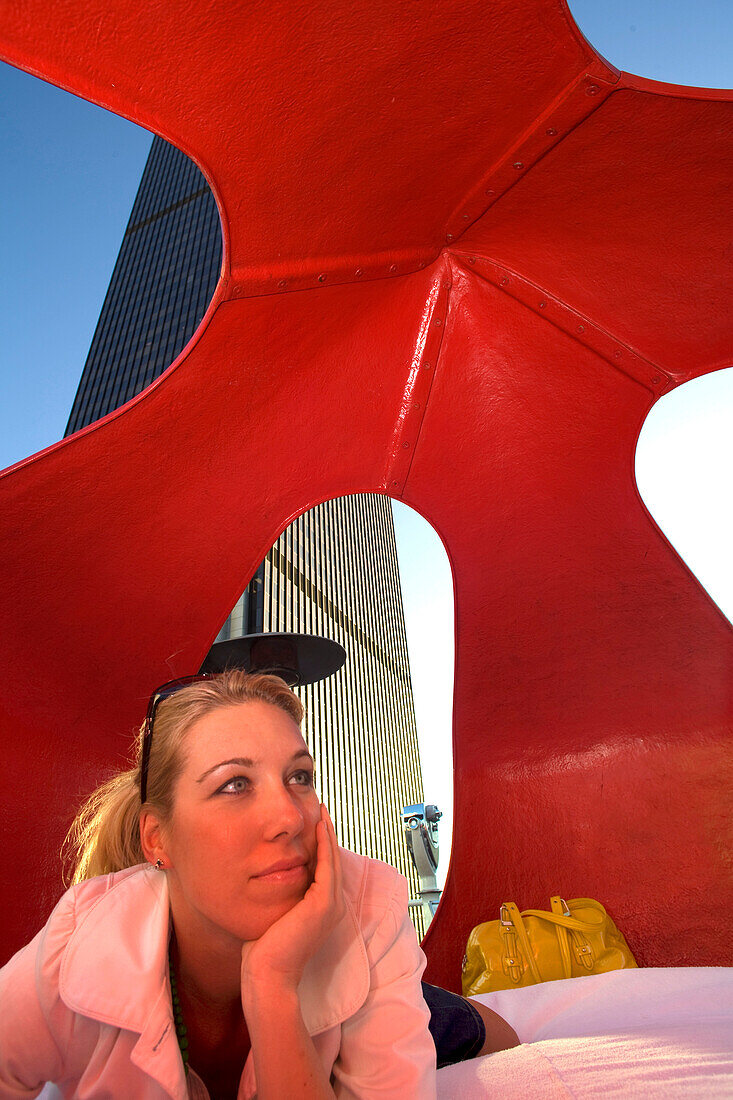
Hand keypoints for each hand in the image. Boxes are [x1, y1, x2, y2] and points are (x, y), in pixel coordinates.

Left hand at [240, 804, 345, 999]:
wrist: (267, 975)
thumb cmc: (263, 951)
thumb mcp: (274, 914)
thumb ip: (277, 897)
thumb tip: (263, 879)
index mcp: (322, 909)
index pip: (324, 869)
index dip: (320, 846)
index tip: (313, 824)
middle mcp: (332, 906)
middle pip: (332, 860)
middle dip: (326, 834)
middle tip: (320, 810)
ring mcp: (331, 904)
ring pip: (332, 859)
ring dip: (327, 834)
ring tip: (321, 812)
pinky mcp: (324, 903)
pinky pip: (327, 865)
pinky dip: (325, 844)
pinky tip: (318, 827)